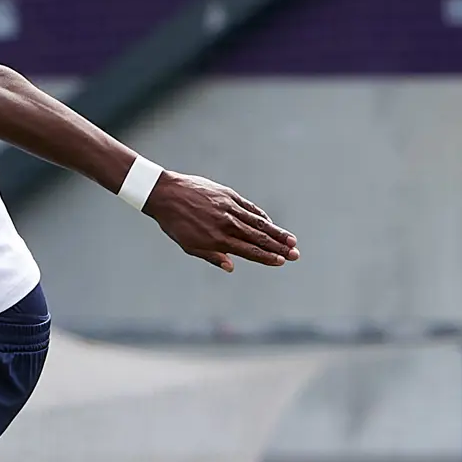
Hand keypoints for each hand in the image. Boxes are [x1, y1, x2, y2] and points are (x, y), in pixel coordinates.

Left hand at [142, 172, 298, 271]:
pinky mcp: (228, 195)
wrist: (165, 194)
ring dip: (276, 232)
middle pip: (258, 237)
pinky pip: (249, 207)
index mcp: (217, 239)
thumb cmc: (175, 224)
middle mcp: (226, 224)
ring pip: (258, 222)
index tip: (282, 262)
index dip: (266, 257)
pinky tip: (271, 223)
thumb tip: (232, 267)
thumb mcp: (189, 245)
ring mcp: (229, 208)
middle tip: (296, 254)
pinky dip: (261, 215)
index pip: (248, 250)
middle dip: (278, 247)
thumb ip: (212, 256)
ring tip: (291, 240)